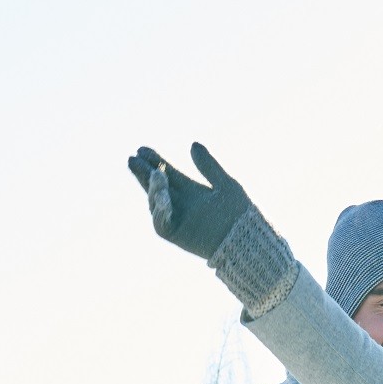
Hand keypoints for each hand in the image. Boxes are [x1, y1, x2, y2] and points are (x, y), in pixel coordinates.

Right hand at [126, 142, 251, 260]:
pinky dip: (159, 212)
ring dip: (153, 189)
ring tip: (157, 175)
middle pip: (156, 186)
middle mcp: (181, 204)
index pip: (167, 173)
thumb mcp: (225, 184)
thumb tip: (193, 144)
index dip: (154, 161)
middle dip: (143, 173)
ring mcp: (177, 220)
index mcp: (191, 190)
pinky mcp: (177, 236)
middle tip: (133, 158)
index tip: (142, 149)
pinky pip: (161, 224)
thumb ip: (208, 166)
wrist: (249, 239)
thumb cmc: (241, 213)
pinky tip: (163, 199)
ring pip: (156, 203)